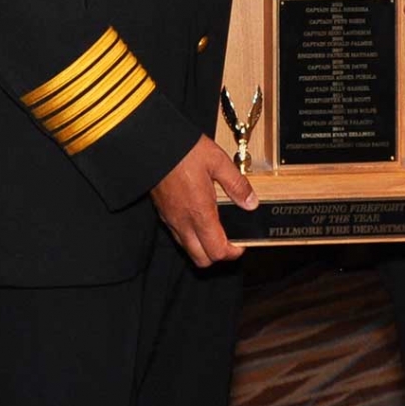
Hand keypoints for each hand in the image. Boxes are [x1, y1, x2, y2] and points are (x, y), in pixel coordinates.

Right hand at [150, 134, 257, 267]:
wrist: (154, 146)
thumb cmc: (184, 151)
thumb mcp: (218, 162)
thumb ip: (236, 184)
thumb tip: (250, 203)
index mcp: (200, 212)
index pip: (216, 251)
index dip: (232, 252)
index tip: (241, 244)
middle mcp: (183, 222)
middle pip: (201, 259)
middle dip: (217, 255)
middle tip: (229, 240)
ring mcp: (171, 219)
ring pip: (188, 249)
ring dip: (203, 247)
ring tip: (216, 229)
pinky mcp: (163, 213)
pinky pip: (178, 236)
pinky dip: (191, 236)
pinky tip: (199, 217)